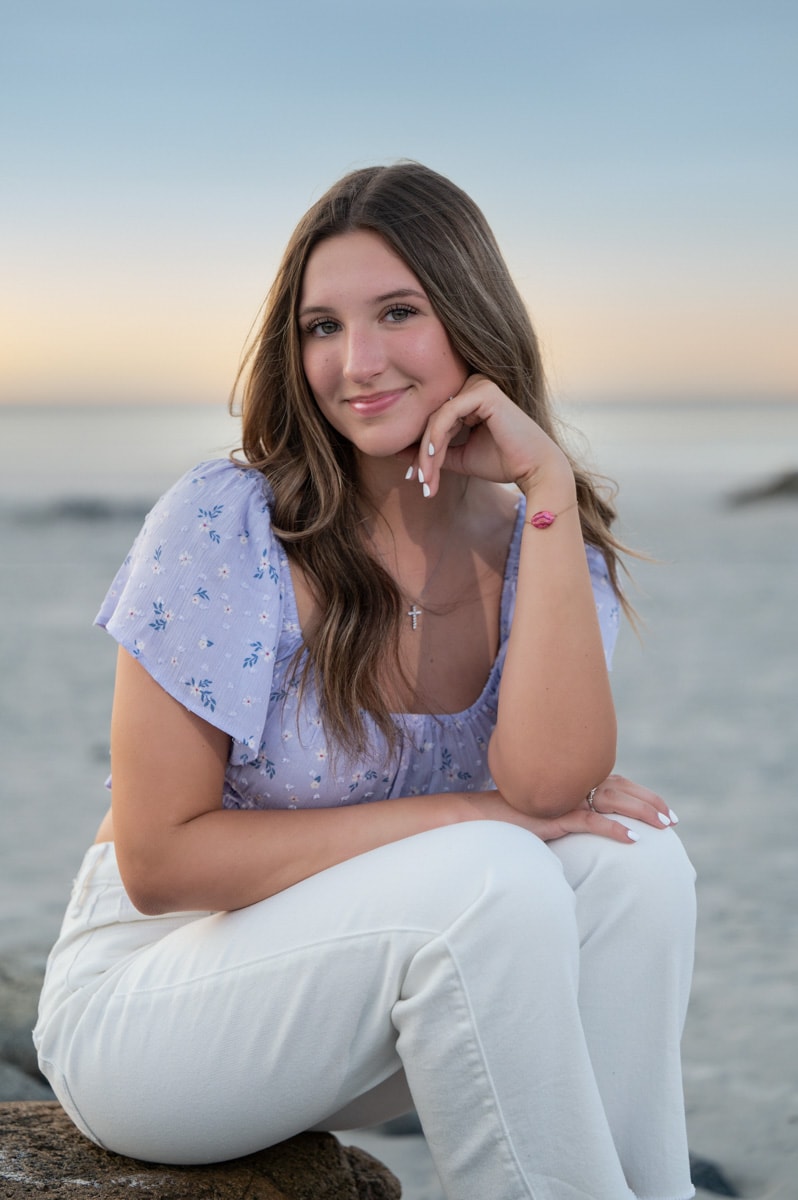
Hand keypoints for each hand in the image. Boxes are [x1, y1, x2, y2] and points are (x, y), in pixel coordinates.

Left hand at [406, 375, 571, 499]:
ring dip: (427, 451)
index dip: (420, 448)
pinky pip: (447, 415)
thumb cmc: (502, 462)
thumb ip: (434, 452)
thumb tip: (398, 452)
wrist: (534, 469)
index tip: (414, 476)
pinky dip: (436, 440)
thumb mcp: (459, 457)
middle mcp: (473, 385)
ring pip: (436, 418)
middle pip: (432, 418)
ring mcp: (479, 385)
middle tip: (419, 481)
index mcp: (469, 397)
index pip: (434, 420)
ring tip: (426, 479)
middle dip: (422, 453)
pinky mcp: (483, 391)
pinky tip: (432, 461)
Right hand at [463, 775, 677, 844]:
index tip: (665, 811)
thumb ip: (572, 814)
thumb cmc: (515, 817)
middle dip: (650, 804)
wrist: (483, 817)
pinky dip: (614, 829)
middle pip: (622, 789)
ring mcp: (565, 799)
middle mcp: (573, 785)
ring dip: (640, 814)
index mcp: (575, 782)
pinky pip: (590, 821)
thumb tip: (592, 821)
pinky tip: (633, 840)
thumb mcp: (550, 814)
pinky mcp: (555, 815)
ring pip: (613, 802)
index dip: (644, 796)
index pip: (619, 784)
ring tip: (662, 828)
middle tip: (672, 820)